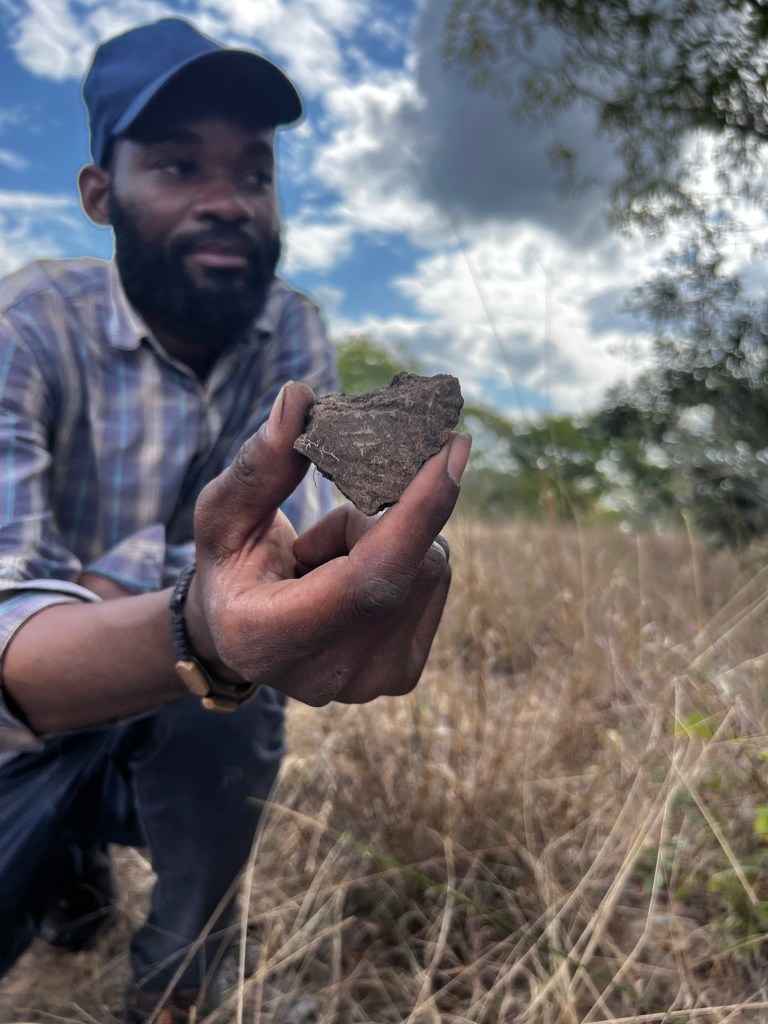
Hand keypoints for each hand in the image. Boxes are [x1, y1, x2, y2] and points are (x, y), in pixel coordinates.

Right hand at [187, 381, 470, 704]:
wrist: (244, 638)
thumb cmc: (231, 568)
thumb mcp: (222, 514)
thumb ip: (259, 465)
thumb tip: (299, 396)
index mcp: (272, 638)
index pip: (370, 579)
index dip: (418, 513)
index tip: (453, 448)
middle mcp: (331, 676)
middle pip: (407, 566)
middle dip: (378, 519)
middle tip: (328, 527)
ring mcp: (373, 682)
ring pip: (430, 571)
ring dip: (387, 540)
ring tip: (330, 562)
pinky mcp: (403, 674)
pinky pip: (434, 585)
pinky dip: (403, 561)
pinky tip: (355, 579)